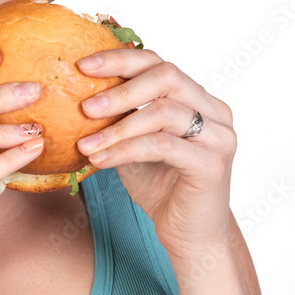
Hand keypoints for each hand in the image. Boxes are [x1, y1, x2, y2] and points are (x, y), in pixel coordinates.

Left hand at [74, 49, 236, 259]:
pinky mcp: (212, 164)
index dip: (120, 59)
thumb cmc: (159, 185)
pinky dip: (125, 150)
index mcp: (197, 98)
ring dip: (117, 126)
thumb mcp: (131, 142)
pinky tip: (99, 160)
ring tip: (85, 142)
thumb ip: (118, 116)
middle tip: (85, 106)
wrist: (187, 234)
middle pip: (167, 76)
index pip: (159, 62)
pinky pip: (161, 146)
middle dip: (120, 87)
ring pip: (163, 111)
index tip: (82, 65)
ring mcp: (218, 136)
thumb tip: (75, 92)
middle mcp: (215, 111)